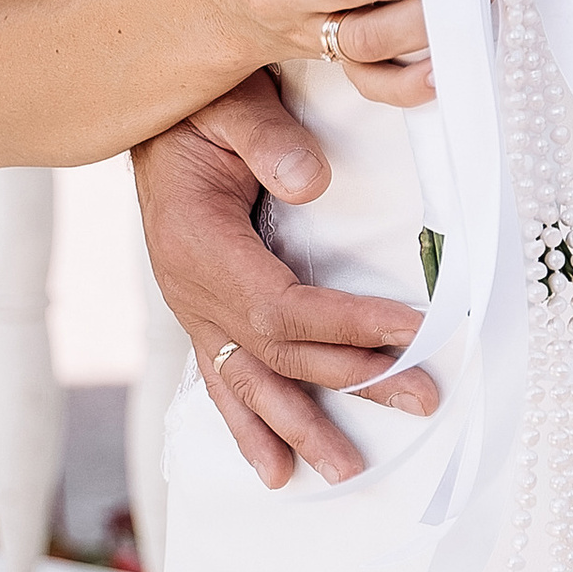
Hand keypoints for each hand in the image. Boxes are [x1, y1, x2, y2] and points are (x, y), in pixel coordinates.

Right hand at [134, 71, 435, 490]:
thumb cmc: (197, 101)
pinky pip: (225, 380)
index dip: (349, 324)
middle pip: (279, 355)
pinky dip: (250, 427)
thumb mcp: (227, 99)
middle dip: (355, 380)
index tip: (414, 330)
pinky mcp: (200, 314)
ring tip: (348, 472)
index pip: (283, 307)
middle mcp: (189, 290)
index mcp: (197, 245)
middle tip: (425, 399)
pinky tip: (274, 470)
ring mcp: (192, 310)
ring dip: (301, 429)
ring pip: (250, 383)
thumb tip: (313, 183)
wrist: (147, 112)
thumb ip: (265, 135)